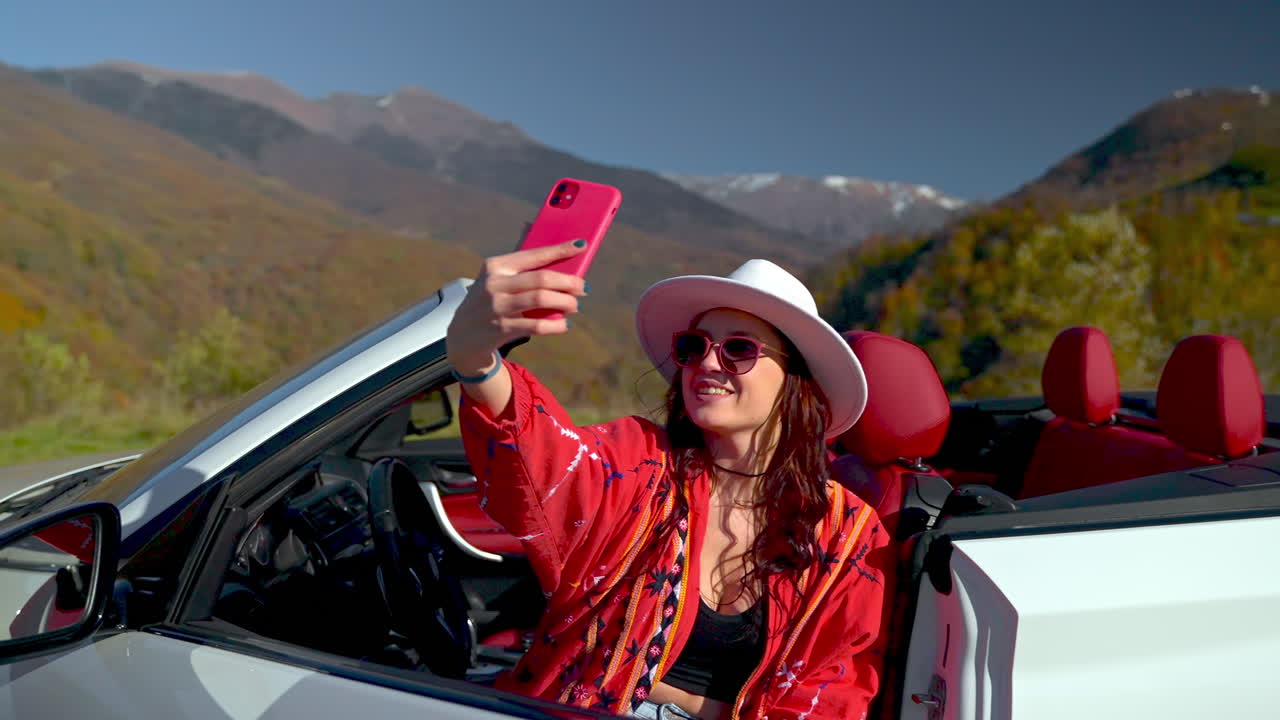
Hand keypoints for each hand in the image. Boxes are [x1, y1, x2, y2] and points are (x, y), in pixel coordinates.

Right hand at [446, 239, 587, 373]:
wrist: (462, 336)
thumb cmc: (489, 303)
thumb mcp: (497, 282)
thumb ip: (523, 274)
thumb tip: (563, 269)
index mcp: (496, 266)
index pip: (533, 254)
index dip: (559, 250)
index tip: (580, 244)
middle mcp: (494, 283)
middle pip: (541, 278)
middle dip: (568, 282)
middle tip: (583, 287)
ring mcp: (497, 306)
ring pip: (541, 299)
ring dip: (565, 302)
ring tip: (575, 305)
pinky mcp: (501, 328)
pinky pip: (536, 326)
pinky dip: (555, 325)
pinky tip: (564, 324)